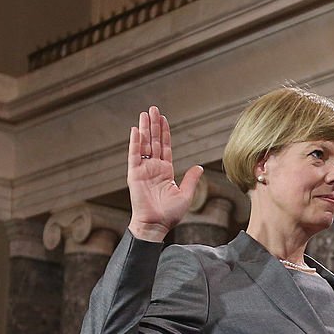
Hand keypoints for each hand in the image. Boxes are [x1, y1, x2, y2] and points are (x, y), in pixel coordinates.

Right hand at [126, 106, 203, 241]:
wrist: (156, 224)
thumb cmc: (169, 214)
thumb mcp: (185, 194)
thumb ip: (191, 179)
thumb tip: (199, 167)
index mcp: (165, 171)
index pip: (165, 147)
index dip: (165, 133)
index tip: (164, 119)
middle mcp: (153, 167)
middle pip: (154, 141)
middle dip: (154, 125)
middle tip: (153, 109)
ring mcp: (143, 169)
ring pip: (144, 144)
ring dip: (145, 129)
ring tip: (145, 113)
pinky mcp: (134, 174)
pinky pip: (134, 155)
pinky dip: (135, 142)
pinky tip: (136, 129)